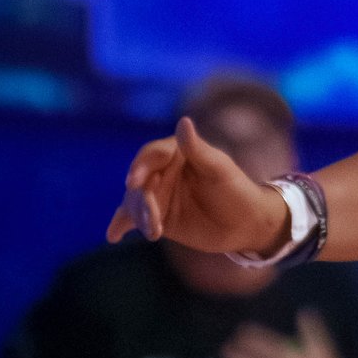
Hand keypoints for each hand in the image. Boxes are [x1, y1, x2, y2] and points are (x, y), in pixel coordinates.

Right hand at [114, 116, 289, 256]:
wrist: (245, 223)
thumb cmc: (236, 190)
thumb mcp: (219, 170)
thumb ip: (197, 149)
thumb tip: (183, 121)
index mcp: (175, 151)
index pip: (151, 155)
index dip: (140, 167)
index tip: (133, 182)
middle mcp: (161, 170)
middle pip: (140, 182)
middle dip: (142, 201)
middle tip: (152, 220)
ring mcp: (157, 193)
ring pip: (135, 202)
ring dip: (139, 217)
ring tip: (154, 232)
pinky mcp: (155, 215)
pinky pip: (133, 218)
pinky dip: (121, 224)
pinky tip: (112, 235)